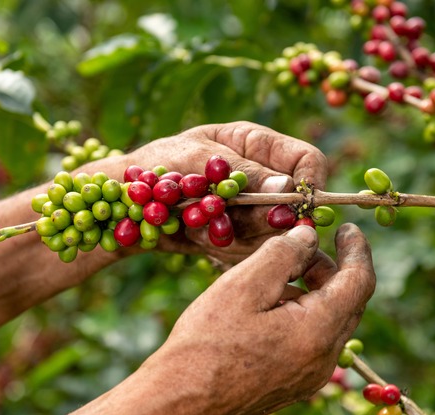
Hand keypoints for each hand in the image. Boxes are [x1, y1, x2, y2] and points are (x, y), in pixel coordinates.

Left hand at [127, 121, 327, 262]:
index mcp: (258, 144)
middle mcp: (262, 178)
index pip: (307, 160)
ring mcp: (251, 210)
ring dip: (240, 235)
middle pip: (295, 203)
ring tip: (199, 221)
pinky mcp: (239, 237)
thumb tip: (288, 187)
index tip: (297, 207)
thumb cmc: (156, 166)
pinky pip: (251, 252)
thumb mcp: (197, 159)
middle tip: (231, 221)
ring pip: (274, 232)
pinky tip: (196, 236)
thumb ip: (243, 173)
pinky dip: (225, 248)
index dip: (310, 183)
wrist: (124, 205)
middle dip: (267, 218)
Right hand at [141, 223, 374, 414]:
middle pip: (347, 301)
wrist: (179, 402)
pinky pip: (312, 340)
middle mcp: (324, 359)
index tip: (346, 227)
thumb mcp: (244, 285)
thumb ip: (283, 253)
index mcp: (319, 332)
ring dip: (312, 291)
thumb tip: (309, 236)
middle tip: (299, 246)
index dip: (356, 250)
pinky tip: (266, 307)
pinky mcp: (294, 385)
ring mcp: (310, 377)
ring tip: (273, 275)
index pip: (359, 281)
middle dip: (329, 268)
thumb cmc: (206, 343)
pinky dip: (301, 314)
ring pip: (329, 321)